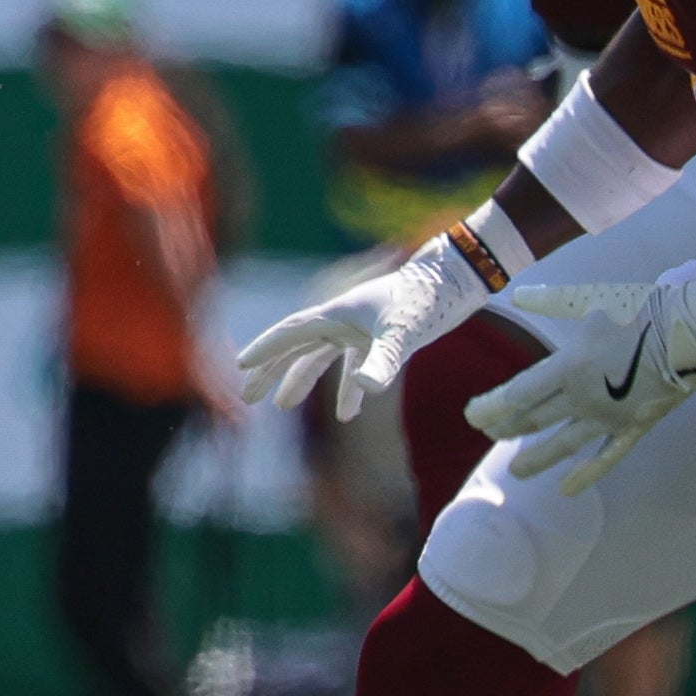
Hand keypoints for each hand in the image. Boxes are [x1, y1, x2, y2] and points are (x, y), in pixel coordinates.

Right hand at [236, 231, 489, 422]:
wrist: (454, 281)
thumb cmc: (425, 300)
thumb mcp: (402, 333)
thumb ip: (382, 362)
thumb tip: (364, 387)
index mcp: (336, 314)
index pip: (290, 333)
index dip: (264, 350)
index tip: (241, 367)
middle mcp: (341, 320)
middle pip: (296, 347)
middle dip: (272, 370)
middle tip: (249, 396)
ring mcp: (358, 329)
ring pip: (319, 357)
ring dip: (301, 379)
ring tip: (283, 405)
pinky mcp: (378, 338)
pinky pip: (354, 366)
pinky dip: (348, 388)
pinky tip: (348, 414)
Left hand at [468, 234, 695, 494]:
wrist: (694, 329)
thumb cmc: (641, 308)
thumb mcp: (589, 300)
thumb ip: (550, 301)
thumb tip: (516, 294)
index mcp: (568, 368)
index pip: (518, 394)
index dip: (492, 406)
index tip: (471, 415)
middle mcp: (583, 399)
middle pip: (534, 419)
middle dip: (506, 427)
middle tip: (485, 434)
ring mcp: (608, 419)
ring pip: (563, 444)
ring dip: (537, 457)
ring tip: (515, 471)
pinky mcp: (634, 428)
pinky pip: (605, 457)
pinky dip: (585, 474)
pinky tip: (566, 490)